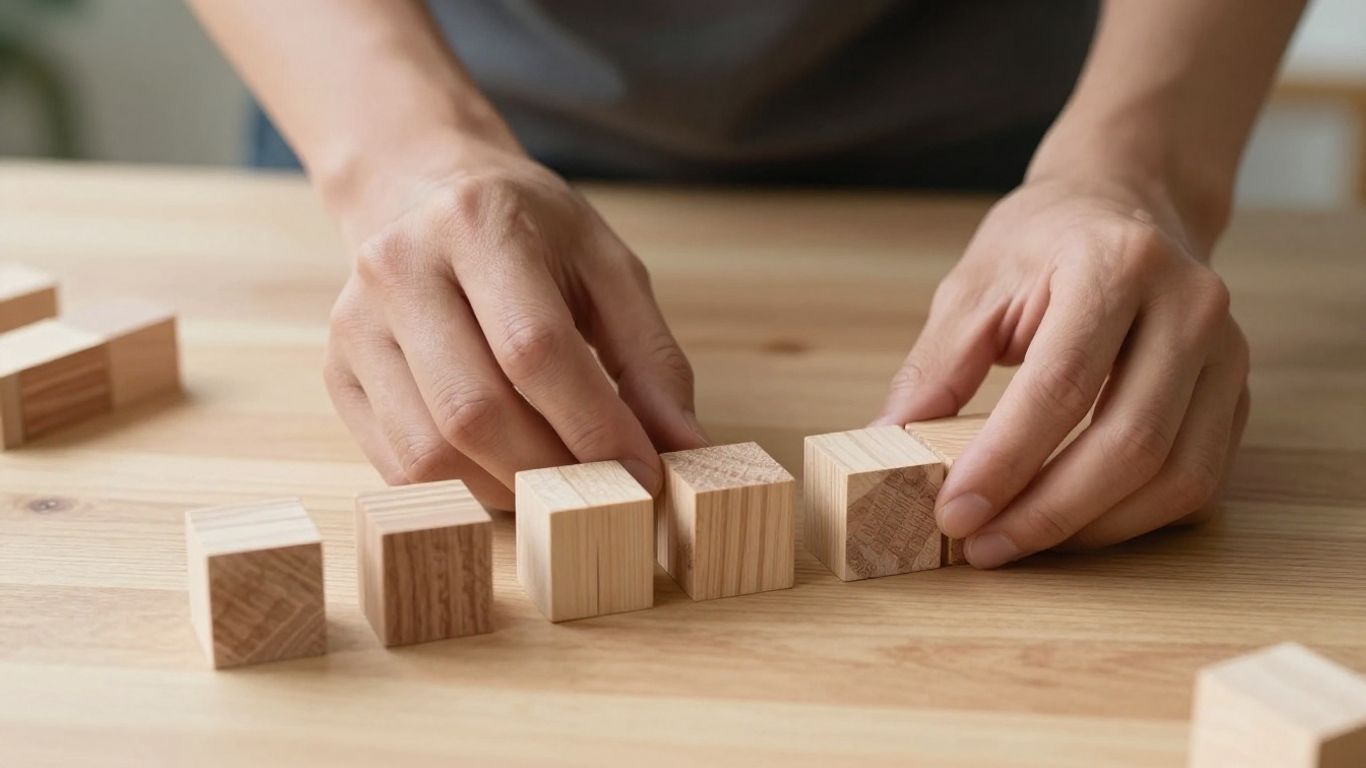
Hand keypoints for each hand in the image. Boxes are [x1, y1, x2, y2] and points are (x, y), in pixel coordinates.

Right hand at [323, 136, 706, 508]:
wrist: (419, 188)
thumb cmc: (529, 231)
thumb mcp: (607, 266)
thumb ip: (652, 356)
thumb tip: (686, 445)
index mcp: (478, 224)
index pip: (534, 348)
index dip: (594, 425)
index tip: (644, 473)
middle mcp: (400, 267)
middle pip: (474, 411)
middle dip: (552, 470)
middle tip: (603, 490)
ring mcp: (355, 323)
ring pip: (428, 451)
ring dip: (506, 490)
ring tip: (556, 481)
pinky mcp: (336, 371)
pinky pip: (397, 465)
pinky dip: (462, 489)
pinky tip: (504, 471)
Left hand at [874, 176, 1249, 565]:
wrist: (1122, 204)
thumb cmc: (1043, 243)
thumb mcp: (974, 284)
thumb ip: (936, 364)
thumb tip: (887, 441)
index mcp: (1117, 264)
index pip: (1061, 385)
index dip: (1005, 462)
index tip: (955, 513)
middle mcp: (1190, 306)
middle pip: (1131, 442)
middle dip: (1049, 511)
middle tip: (982, 546)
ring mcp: (1228, 353)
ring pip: (1176, 476)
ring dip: (1093, 529)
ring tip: (1020, 542)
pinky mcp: (1236, 394)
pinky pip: (1197, 482)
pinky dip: (1133, 520)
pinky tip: (1074, 526)